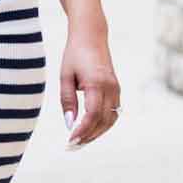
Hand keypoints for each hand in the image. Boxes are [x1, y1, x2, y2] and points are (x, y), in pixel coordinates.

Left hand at [59, 28, 119, 147]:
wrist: (91, 37)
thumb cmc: (74, 55)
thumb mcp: (65, 76)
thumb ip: (67, 100)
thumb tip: (69, 124)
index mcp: (96, 83)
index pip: (92, 115)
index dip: (83, 130)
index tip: (70, 140)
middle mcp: (110, 88)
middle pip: (103, 121)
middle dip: (88, 136)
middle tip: (72, 145)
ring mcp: (116, 89)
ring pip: (110, 120)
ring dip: (97, 132)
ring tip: (80, 140)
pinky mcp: (117, 90)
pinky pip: (113, 113)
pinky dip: (103, 124)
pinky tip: (90, 128)